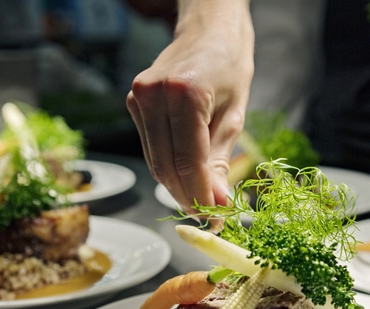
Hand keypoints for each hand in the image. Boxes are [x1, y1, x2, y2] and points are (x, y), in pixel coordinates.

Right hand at [126, 0, 253, 215]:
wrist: (209, 29)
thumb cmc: (229, 66)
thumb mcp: (235, 115)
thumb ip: (221, 161)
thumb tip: (216, 204)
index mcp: (185, 94)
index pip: (187, 161)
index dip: (200, 195)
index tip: (215, 219)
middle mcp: (154, 94)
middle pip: (165, 166)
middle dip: (187, 197)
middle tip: (209, 217)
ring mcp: (139, 97)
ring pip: (154, 161)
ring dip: (176, 186)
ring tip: (201, 201)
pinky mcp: (133, 101)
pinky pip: (151, 147)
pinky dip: (168, 166)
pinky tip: (186, 176)